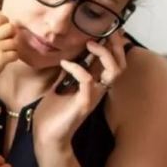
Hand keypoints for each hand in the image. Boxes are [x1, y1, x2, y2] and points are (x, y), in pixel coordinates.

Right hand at [0, 14, 17, 79]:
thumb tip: (12, 28)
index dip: (6, 23)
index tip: (7, 32)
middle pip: (11, 27)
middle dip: (14, 35)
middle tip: (11, 43)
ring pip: (15, 42)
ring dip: (15, 49)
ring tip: (9, 53)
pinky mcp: (1, 58)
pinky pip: (15, 54)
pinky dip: (14, 57)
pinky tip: (9, 60)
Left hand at [34, 31, 128, 149]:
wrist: (46, 135)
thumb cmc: (53, 112)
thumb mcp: (62, 85)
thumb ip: (71, 71)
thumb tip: (71, 53)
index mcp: (94, 84)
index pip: (114, 62)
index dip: (115, 46)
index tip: (109, 30)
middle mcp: (98, 90)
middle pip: (120, 65)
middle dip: (116, 46)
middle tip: (106, 33)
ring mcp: (93, 97)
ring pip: (113, 72)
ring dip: (104, 54)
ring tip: (90, 44)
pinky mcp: (83, 104)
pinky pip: (87, 81)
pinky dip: (77, 68)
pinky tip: (65, 63)